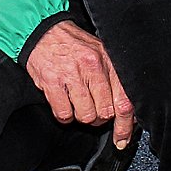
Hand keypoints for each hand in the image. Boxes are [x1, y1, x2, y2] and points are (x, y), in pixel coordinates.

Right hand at [24, 21, 135, 149]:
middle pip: (105, 112)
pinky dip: (64, 115)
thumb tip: (128, 110)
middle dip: (100, 118)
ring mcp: (71, 75)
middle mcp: (92, 66)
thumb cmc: (73, 45)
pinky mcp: (52, 82)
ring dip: (81, 116)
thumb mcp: (100, 53)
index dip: (125, 125)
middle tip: (93, 110)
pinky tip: (64, 102)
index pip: (124, 100)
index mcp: (107, 60)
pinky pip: (64, 114)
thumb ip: (114, 79)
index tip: (122, 138)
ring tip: (77, 103)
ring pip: (86, 116)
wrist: (42, 32)